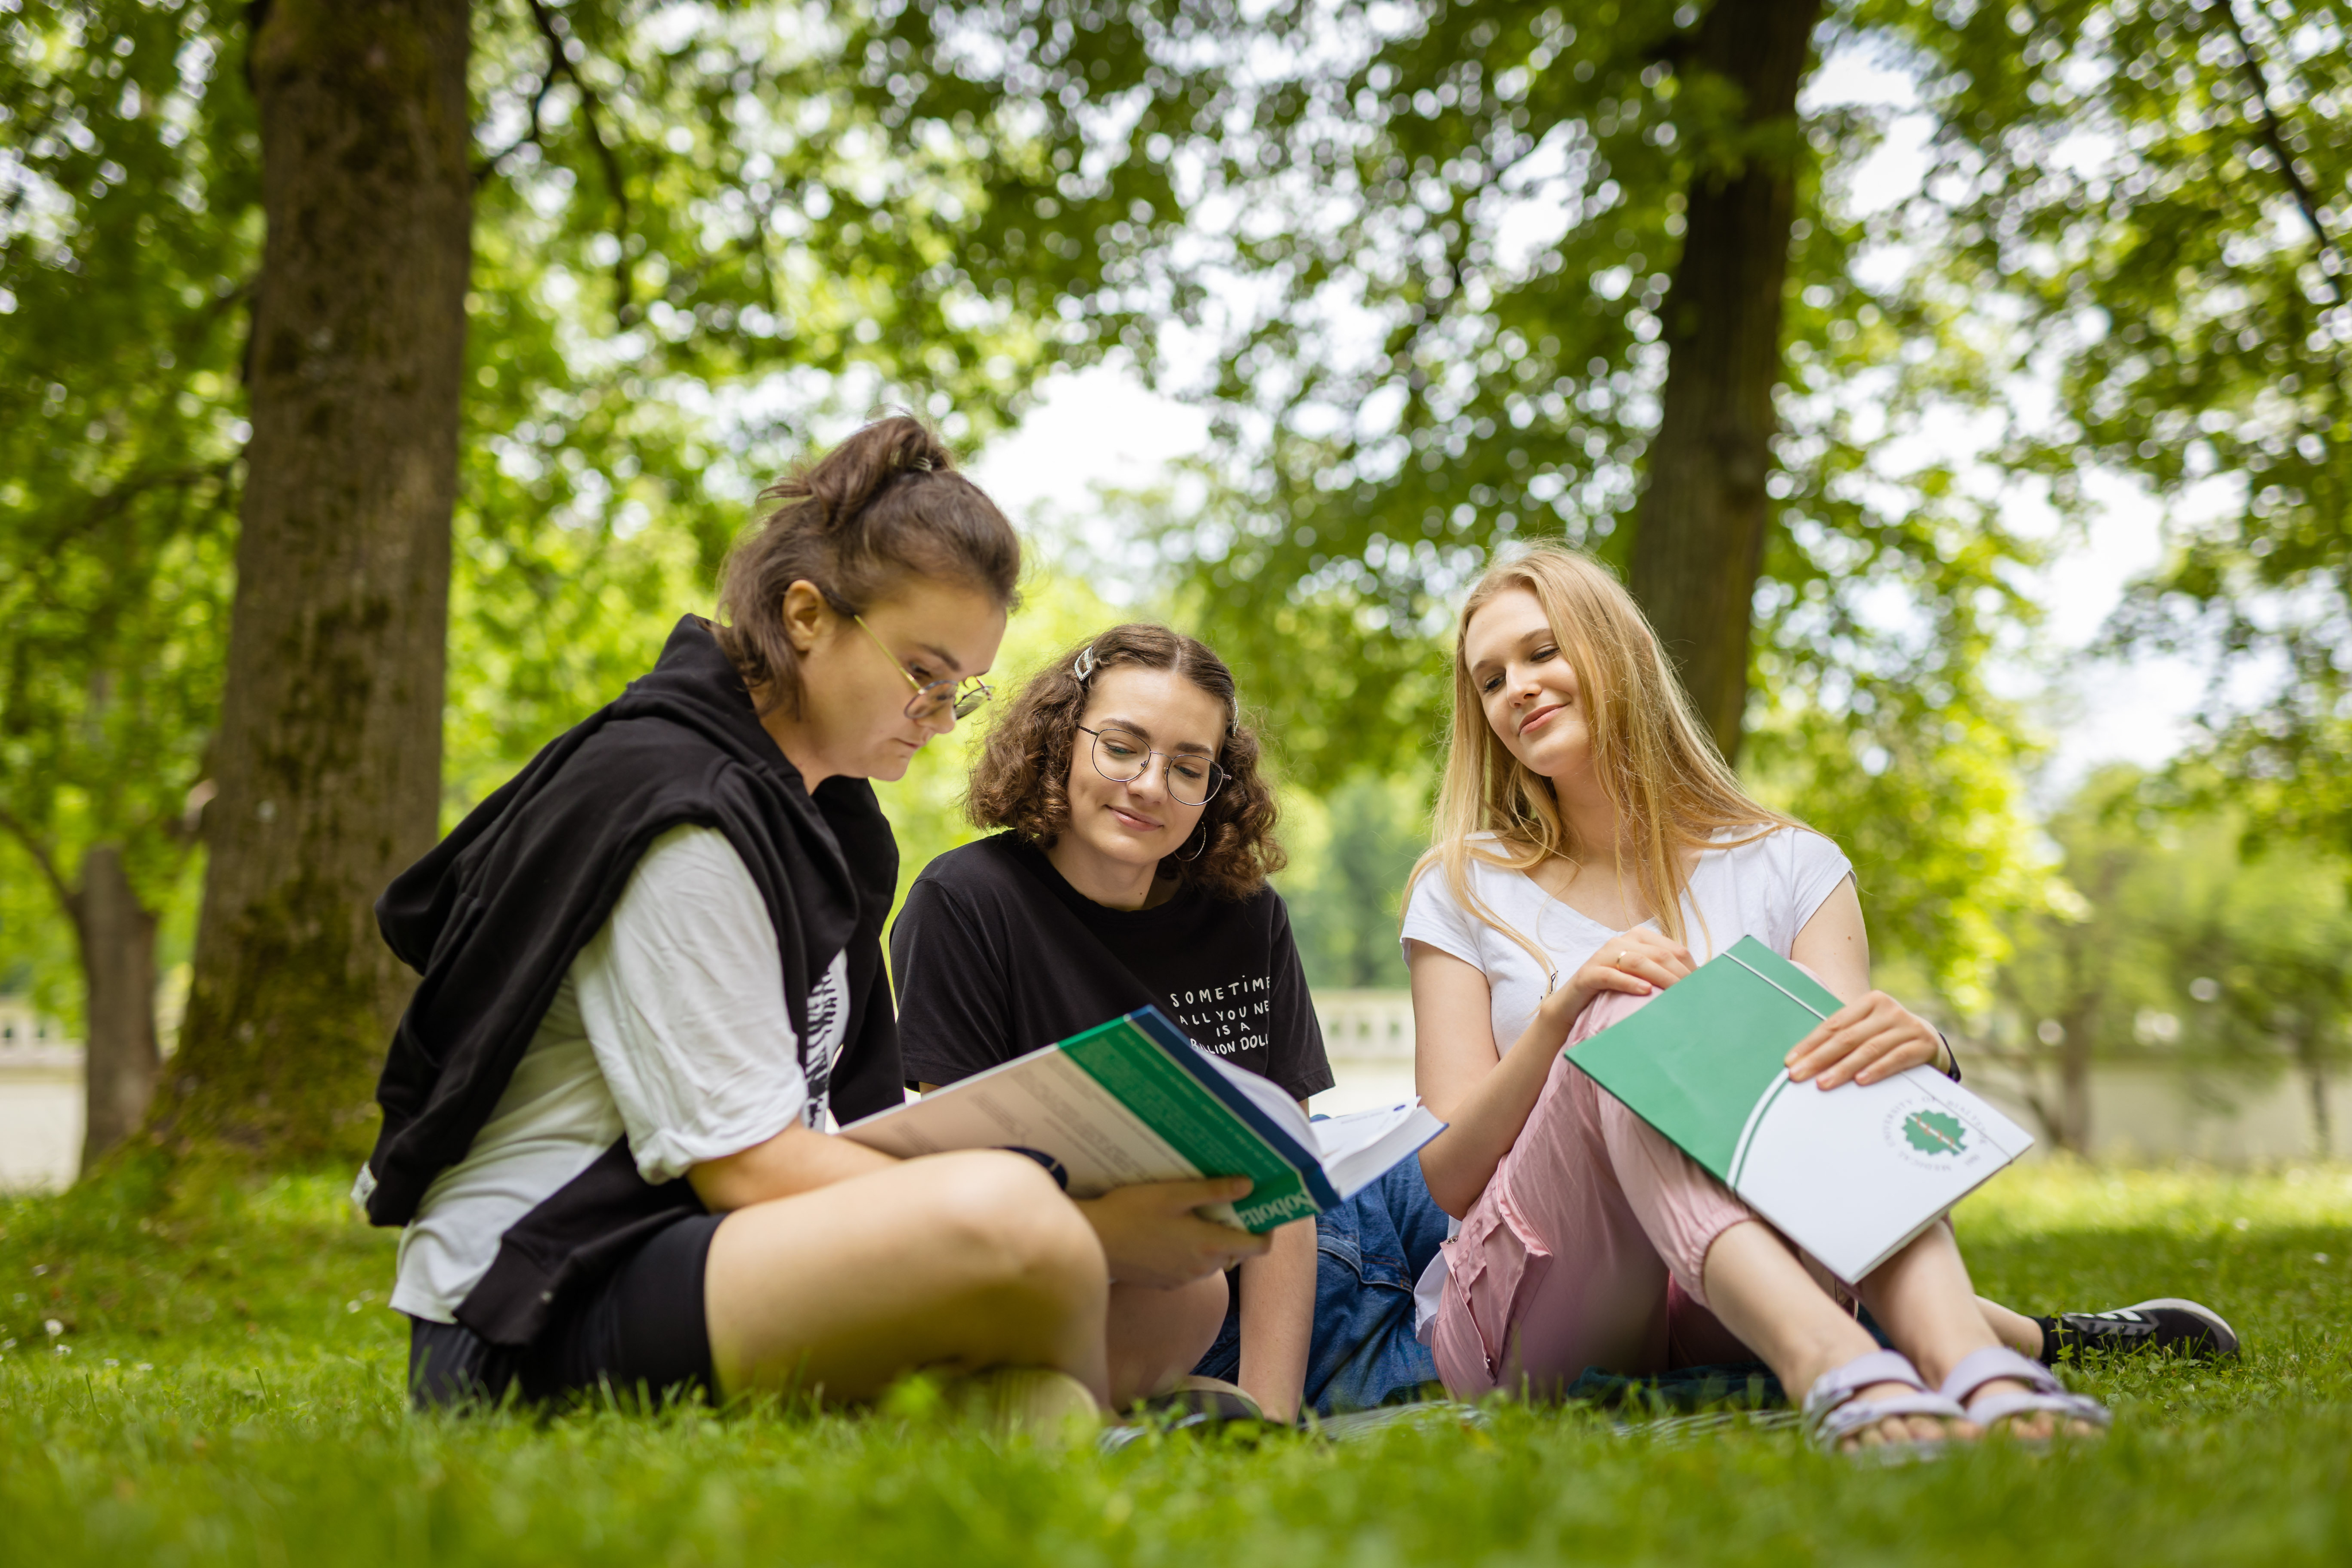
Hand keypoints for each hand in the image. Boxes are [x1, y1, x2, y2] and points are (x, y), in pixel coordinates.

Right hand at [1074, 1177, 1271, 1287]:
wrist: (1093, 1240)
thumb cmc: (1132, 1212)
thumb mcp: (1174, 1194)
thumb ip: (1213, 1191)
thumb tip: (1249, 1186)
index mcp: (1209, 1246)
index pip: (1258, 1247)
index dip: (1266, 1229)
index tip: (1261, 1209)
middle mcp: (1201, 1268)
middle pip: (1235, 1251)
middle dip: (1236, 1229)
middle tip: (1224, 1201)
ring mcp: (1183, 1279)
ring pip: (1212, 1259)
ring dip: (1211, 1239)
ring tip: (1194, 1212)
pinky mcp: (1165, 1282)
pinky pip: (1190, 1267)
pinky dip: (1190, 1251)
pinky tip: (1171, 1231)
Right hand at [1540, 927, 1695, 1033]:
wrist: (1572, 1006)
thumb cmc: (1613, 994)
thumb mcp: (1641, 979)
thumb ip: (1663, 974)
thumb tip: (1699, 986)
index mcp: (1638, 938)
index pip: (1674, 949)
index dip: (1691, 968)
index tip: (1704, 989)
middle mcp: (1621, 941)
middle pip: (1659, 954)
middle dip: (1680, 975)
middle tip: (1694, 997)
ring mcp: (1602, 956)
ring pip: (1638, 961)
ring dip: (1661, 979)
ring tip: (1676, 996)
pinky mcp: (1588, 974)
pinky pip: (1611, 975)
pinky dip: (1629, 983)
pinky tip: (1644, 992)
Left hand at [1785, 991, 1942, 1088]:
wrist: (1930, 1041)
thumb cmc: (1887, 1036)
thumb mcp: (1868, 1028)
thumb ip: (1843, 1037)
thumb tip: (1803, 1060)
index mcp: (1870, 1001)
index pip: (1833, 1024)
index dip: (1810, 1044)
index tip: (1790, 1061)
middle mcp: (1888, 1010)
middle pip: (1847, 1037)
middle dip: (1819, 1058)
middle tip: (1798, 1075)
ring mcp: (1907, 1026)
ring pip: (1868, 1049)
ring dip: (1842, 1068)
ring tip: (1823, 1083)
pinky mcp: (1922, 1044)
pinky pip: (1895, 1058)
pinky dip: (1876, 1070)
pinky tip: (1860, 1081)